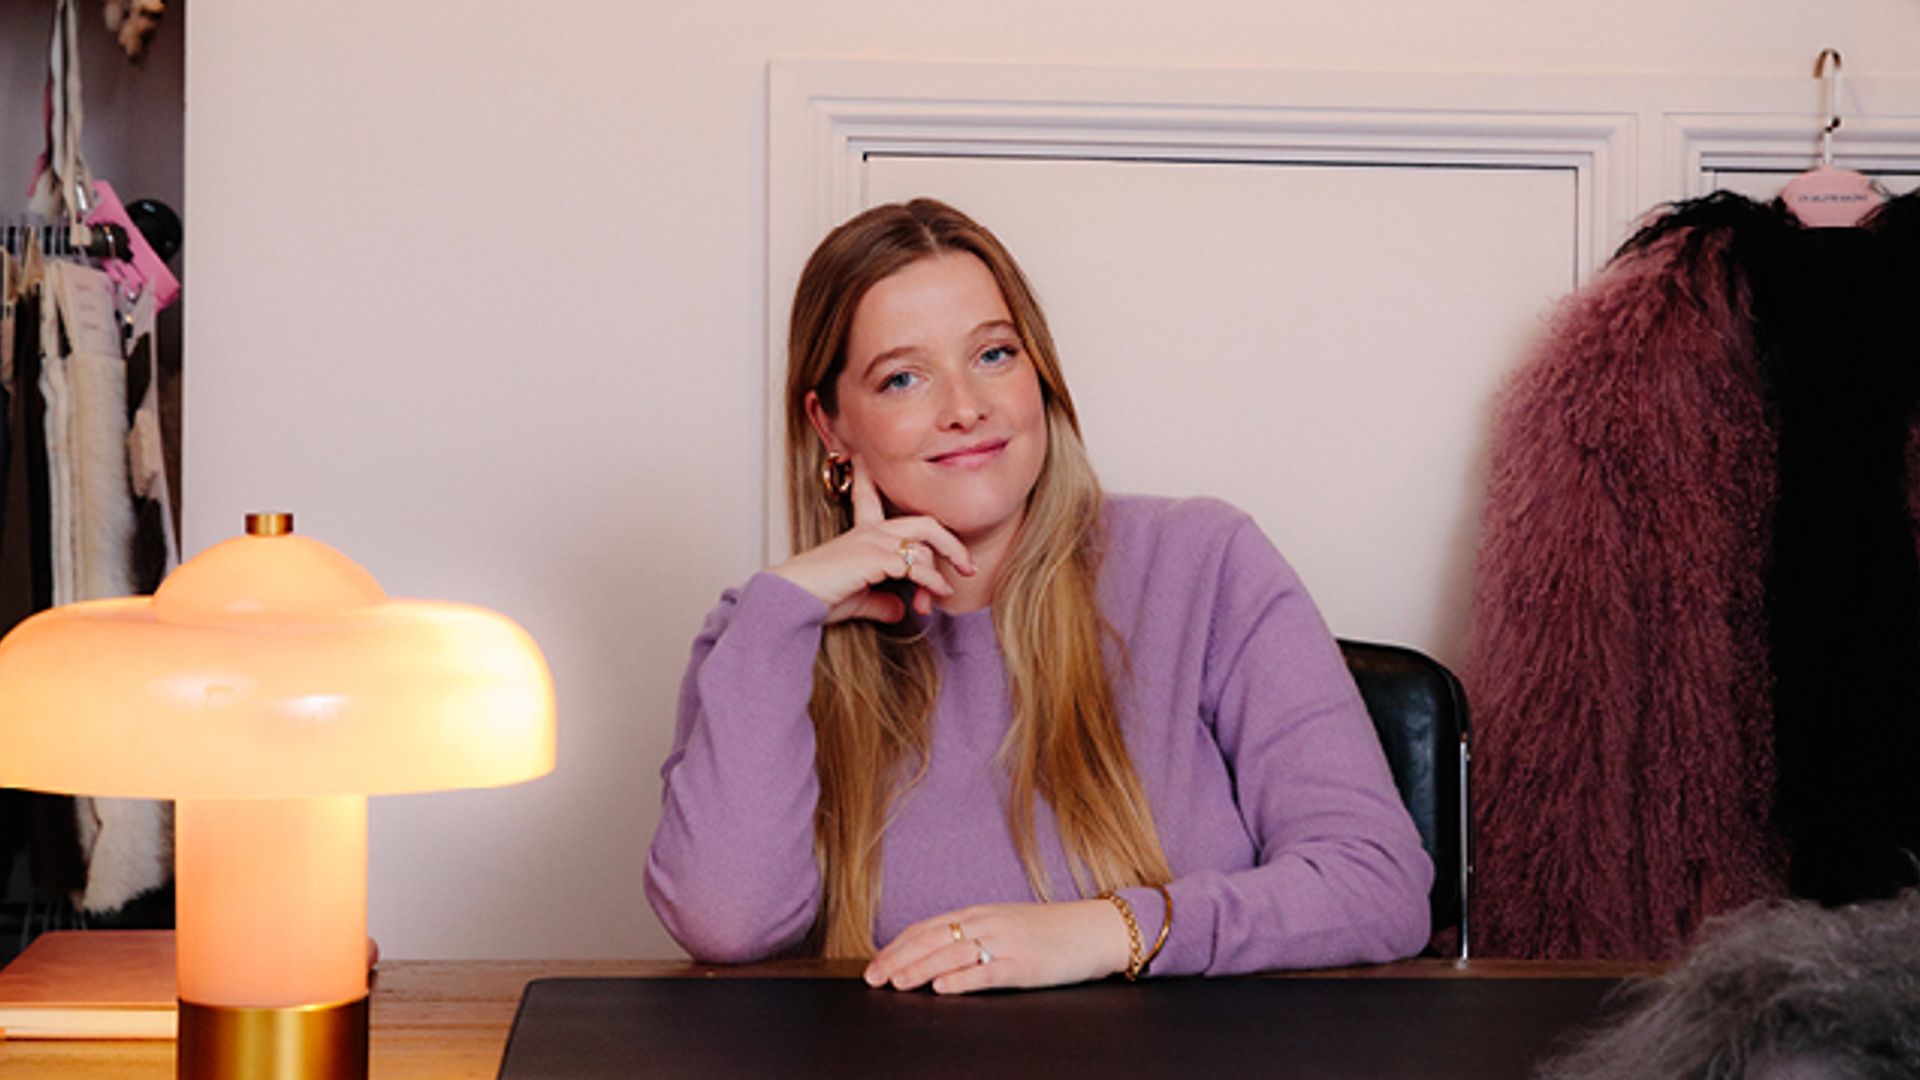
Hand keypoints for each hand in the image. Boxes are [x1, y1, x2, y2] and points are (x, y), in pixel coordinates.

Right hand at [772, 456, 974, 623]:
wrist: (793, 597)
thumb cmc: (818, 596)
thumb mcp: (859, 598)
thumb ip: (882, 602)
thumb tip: (901, 610)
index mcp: (861, 533)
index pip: (871, 497)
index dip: (870, 476)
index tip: (864, 458)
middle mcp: (870, 531)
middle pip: (924, 522)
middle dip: (950, 543)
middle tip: (965, 565)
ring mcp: (873, 541)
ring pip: (925, 544)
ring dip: (942, 572)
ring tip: (946, 593)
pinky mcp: (875, 558)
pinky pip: (917, 566)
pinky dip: (933, 581)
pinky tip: (938, 594)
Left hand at [863, 900, 1130, 993]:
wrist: (1093, 929)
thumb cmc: (1047, 932)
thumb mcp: (1004, 925)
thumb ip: (972, 936)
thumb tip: (932, 957)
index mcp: (979, 913)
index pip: (927, 928)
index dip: (897, 946)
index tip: (874, 965)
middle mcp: (987, 923)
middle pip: (933, 939)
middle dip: (899, 959)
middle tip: (873, 978)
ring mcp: (1006, 942)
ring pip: (954, 954)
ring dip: (922, 968)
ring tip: (898, 982)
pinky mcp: (1025, 964)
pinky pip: (988, 971)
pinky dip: (962, 980)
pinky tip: (943, 989)